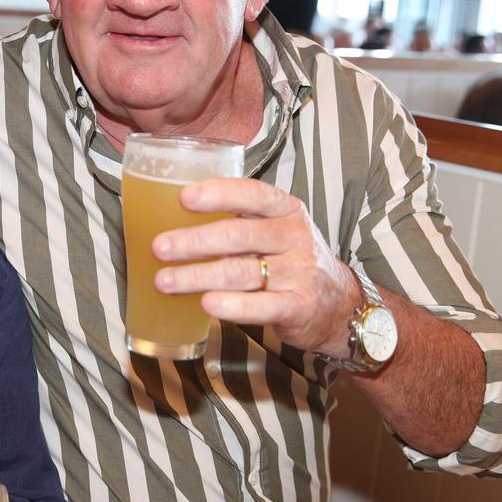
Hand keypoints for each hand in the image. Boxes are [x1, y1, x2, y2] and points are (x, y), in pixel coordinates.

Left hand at [151, 178, 360, 356]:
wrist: (342, 305)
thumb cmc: (292, 260)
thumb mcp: (276, 229)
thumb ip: (239, 219)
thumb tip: (172, 213)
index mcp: (285, 210)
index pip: (252, 194)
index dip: (218, 194)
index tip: (184, 197)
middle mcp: (294, 237)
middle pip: (238, 235)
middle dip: (195, 241)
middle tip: (159, 247)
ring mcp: (299, 273)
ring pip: (241, 272)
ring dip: (198, 276)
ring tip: (164, 280)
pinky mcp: (299, 308)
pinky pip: (262, 306)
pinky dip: (232, 306)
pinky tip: (206, 304)